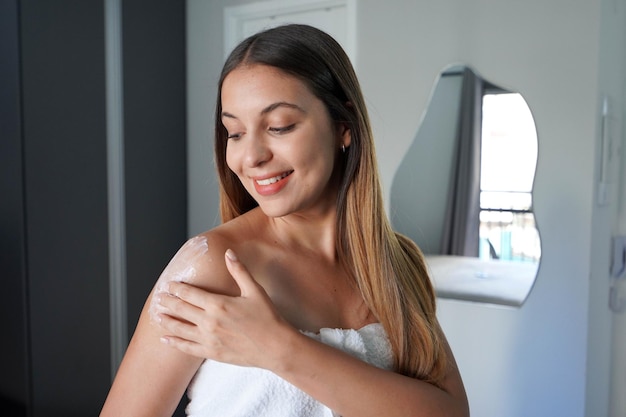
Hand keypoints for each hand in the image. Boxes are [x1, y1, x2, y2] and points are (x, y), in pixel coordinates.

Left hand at [157, 249, 289, 368]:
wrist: (276, 347)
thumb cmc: (268, 317)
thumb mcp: (254, 290)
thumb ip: (238, 270)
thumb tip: (228, 252)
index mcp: (218, 304)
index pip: (190, 294)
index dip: (177, 288)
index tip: (169, 284)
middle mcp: (209, 321)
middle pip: (181, 310)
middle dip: (168, 302)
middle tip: (158, 298)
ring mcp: (209, 339)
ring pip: (180, 329)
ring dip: (167, 321)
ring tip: (157, 316)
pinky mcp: (212, 352)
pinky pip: (187, 348)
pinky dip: (175, 343)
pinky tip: (166, 339)